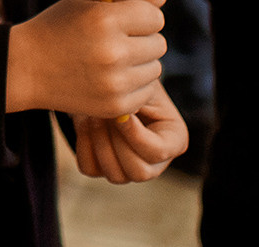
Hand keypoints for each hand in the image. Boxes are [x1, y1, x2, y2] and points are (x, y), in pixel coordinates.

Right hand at [5, 0, 165, 118]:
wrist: (25, 67)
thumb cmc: (56, 28)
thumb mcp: (85, 2)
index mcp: (105, 19)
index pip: (155, 17)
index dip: (142, 17)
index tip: (125, 20)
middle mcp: (114, 51)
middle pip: (159, 44)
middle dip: (142, 40)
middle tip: (115, 41)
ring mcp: (115, 82)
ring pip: (156, 69)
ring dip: (140, 64)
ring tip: (111, 60)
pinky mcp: (115, 106)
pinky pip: (147, 92)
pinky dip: (134, 86)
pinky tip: (111, 78)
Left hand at [72, 85, 186, 183]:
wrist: (103, 81)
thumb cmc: (128, 80)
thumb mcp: (138, 85)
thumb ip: (138, 99)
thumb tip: (125, 117)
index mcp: (174, 139)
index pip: (157, 152)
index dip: (135, 135)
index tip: (120, 113)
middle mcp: (156, 161)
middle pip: (139, 172)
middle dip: (117, 142)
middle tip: (106, 114)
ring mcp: (130, 167)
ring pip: (116, 176)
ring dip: (100, 142)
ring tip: (95, 116)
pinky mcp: (105, 167)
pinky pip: (91, 169)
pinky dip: (84, 146)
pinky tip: (86, 123)